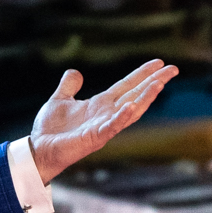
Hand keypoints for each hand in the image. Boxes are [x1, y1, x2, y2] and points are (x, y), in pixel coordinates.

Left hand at [28, 59, 176, 182]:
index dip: (142, 74)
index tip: (160, 62)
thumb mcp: (60, 100)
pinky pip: (111, 127)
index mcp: (100, 104)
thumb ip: (69, 86)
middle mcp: (106, 115)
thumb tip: (75, 72)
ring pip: (130, 111)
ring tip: (160, 84)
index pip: (127, 86)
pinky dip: (121, 117)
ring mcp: (103, 127)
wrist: (38, 150)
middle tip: (173, 69)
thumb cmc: (49, 130)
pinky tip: (131, 106)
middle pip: (135, 95)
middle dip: (154, 82)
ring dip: (145, 98)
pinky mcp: (94, 138)